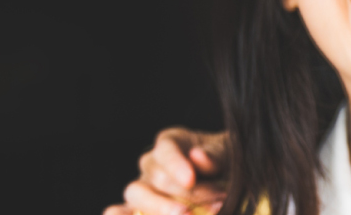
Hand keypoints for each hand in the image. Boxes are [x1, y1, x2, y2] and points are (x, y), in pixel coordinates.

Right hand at [105, 127, 227, 214]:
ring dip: (161, 208)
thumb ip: (215, 155)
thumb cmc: (225, 164)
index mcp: (171, 142)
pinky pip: (122, 211)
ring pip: (137, 195)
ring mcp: (143, 188)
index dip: (175, 165)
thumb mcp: (228, 154)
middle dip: (187, 195)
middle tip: (216, 205)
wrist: (227, 182)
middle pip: (158, 178)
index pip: (166, 150)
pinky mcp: (140, 209)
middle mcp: (152, 163)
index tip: (190, 180)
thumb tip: (198, 156)